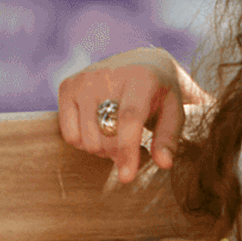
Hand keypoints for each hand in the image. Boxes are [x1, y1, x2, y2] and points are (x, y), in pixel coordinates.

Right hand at [56, 47, 208, 183]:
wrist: (141, 62)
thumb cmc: (160, 94)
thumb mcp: (174, 112)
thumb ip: (169, 137)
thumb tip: (164, 163)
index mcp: (141, 77)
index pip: (129, 118)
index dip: (127, 150)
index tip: (127, 177)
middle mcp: (107, 74)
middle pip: (105, 134)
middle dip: (119, 152)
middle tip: (134, 147)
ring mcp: (84, 79)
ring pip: (86, 139)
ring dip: (102, 150)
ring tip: (117, 138)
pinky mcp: (67, 86)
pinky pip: (69, 134)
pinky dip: (84, 143)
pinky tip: (99, 132)